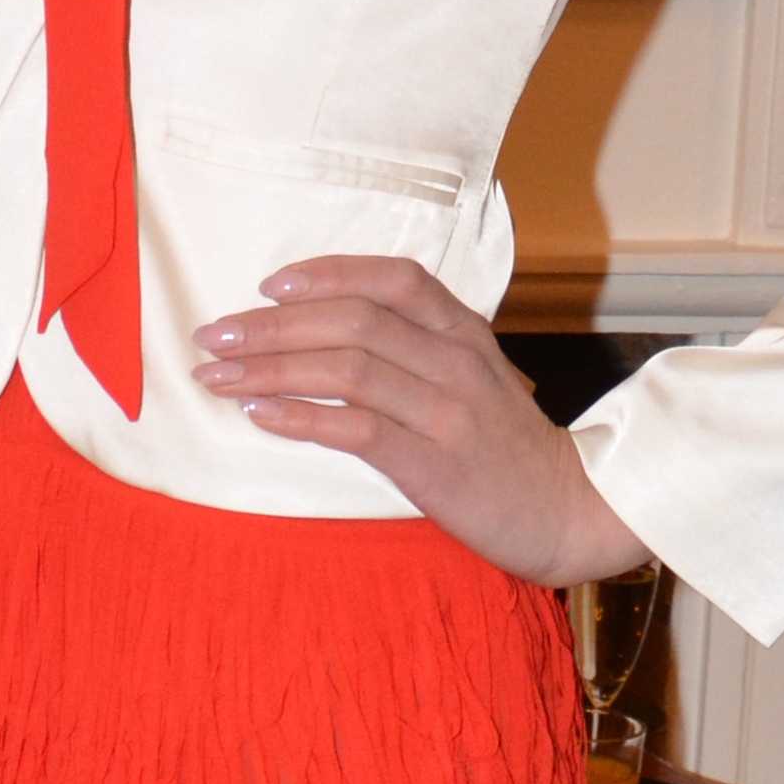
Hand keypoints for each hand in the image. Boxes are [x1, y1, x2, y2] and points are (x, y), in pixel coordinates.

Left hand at [191, 254, 649, 585]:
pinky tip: (259, 415)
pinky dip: (301, 418)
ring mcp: (446, 412)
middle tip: (214, 334)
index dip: (327, 273)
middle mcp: (455, 361)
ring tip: (217, 375)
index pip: (392, 279)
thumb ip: (420, 352)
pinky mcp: (435, 465)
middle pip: (352, 320)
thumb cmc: (508, 449)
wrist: (569, 510)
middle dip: (272, 325)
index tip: (269, 285)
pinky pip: (357, 430)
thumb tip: (330, 338)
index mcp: (464, 333)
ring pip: (346, 369)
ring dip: (271, 368)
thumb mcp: (476, 381)